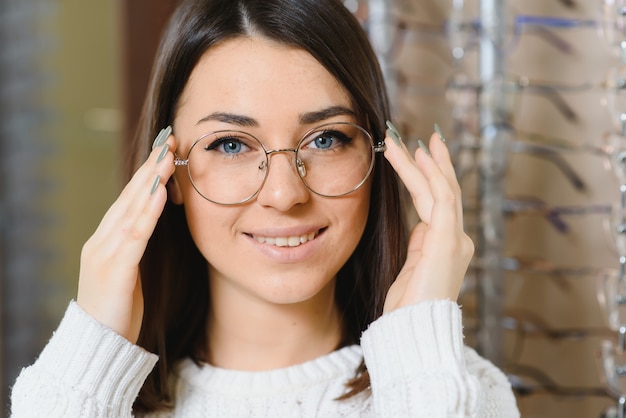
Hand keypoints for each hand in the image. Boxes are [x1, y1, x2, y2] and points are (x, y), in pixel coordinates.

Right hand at [77, 128, 175, 342]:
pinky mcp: (115, 271)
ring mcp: (105, 255)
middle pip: (129, 196)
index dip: (148, 174)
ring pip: (131, 209)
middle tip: (170, 140)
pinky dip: (148, 212)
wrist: (97, 345)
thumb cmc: (118, 309)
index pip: (129, 199)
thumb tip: (151, 223)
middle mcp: (102, 241)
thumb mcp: (128, 271)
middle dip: (151, 167)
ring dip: (151, 181)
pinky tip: (160, 193)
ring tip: (168, 156)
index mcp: (106, 240)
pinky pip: (135, 236)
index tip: (166, 150)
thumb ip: (135, 246)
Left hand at [382, 123, 473, 312]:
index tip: (418, 156)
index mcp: (447, 244)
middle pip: (444, 190)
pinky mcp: (447, 240)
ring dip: (422, 163)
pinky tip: (417, 157)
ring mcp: (455, 238)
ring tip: (405, 141)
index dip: (429, 177)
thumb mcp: (413, 267)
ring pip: (441, 189)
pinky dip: (430, 175)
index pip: (439, 202)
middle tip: (419, 137)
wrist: (414, 328)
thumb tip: (420, 224)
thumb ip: (420, 243)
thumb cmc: (409, 305)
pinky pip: (441, 199)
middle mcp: (457, 238)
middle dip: (431, 162)